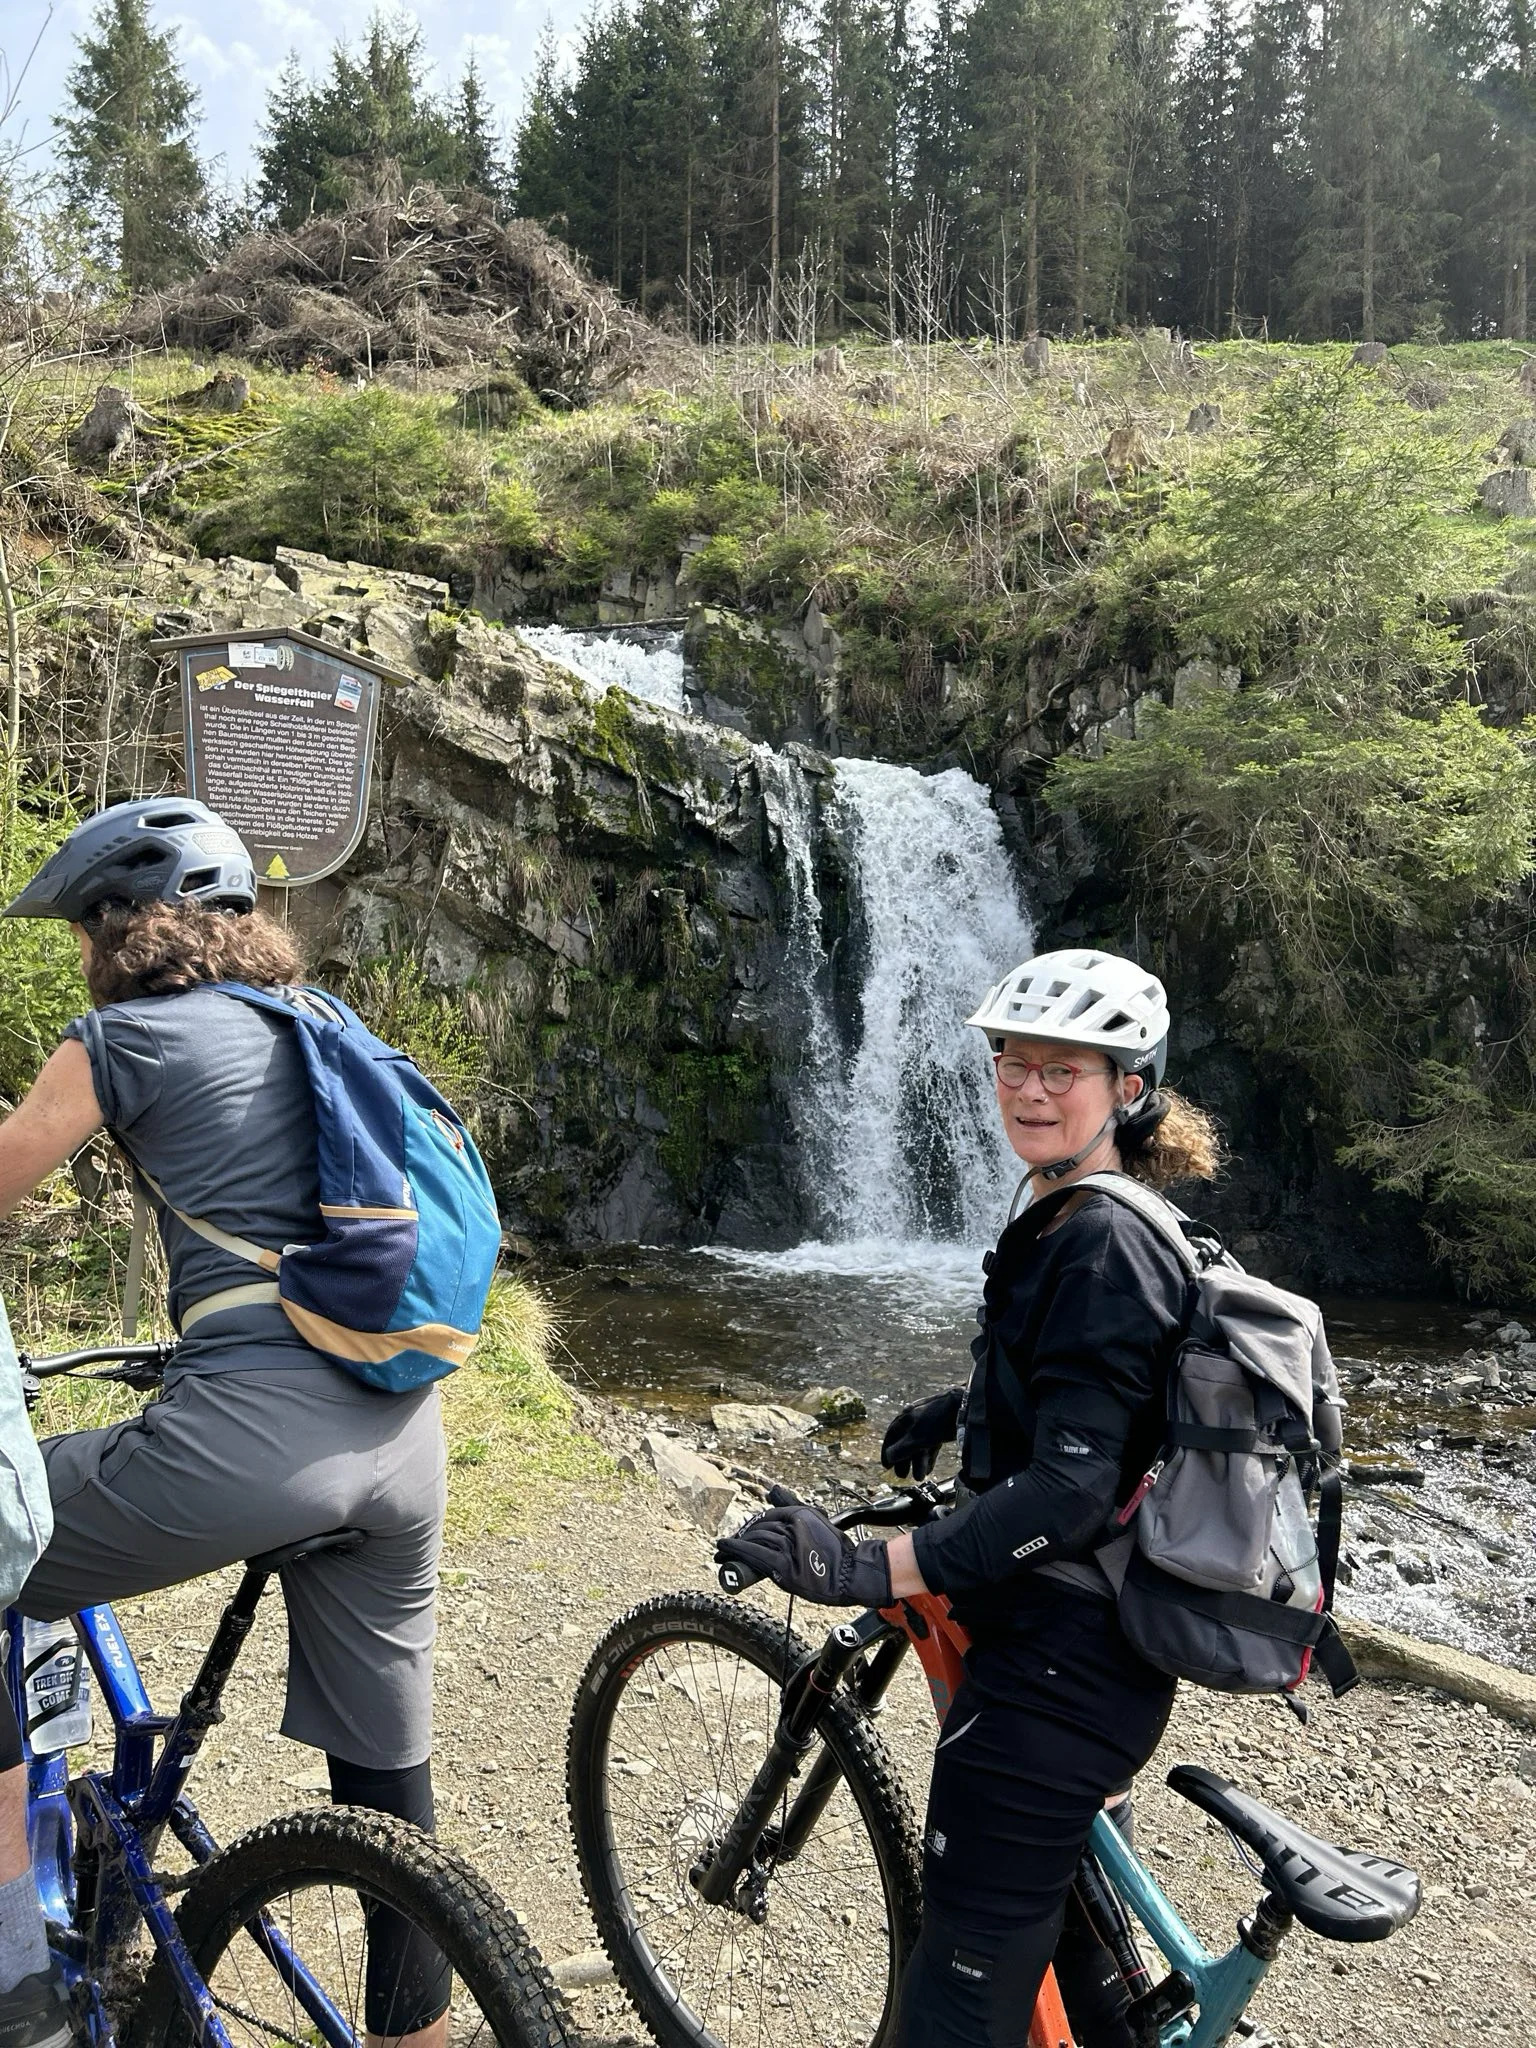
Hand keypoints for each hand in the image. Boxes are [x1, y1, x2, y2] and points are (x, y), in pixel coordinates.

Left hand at [715, 1505, 891, 1607]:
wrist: (851, 1574)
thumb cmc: (837, 1553)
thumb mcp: (818, 1522)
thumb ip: (794, 1507)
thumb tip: (773, 1489)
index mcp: (801, 1513)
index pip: (769, 1516)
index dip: (752, 1525)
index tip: (741, 1534)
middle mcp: (793, 1525)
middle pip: (760, 1528)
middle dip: (742, 1536)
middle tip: (728, 1545)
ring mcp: (788, 1545)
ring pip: (755, 1540)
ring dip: (736, 1544)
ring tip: (723, 1551)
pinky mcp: (784, 1564)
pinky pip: (754, 1554)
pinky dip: (736, 1551)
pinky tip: (723, 1551)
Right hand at [881, 1386, 963, 1478]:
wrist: (966, 1406)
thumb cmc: (938, 1419)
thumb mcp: (918, 1437)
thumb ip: (903, 1448)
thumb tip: (889, 1457)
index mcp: (907, 1416)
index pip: (893, 1435)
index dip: (888, 1451)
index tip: (887, 1466)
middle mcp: (916, 1418)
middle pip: (906, 1442)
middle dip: (904, 1460)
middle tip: (902, 1476)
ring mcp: (930, 1423)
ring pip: (920, 1444)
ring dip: (918, 1462)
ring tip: (918, 1478)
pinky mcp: (943, 1428)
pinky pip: (931, 1444)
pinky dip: (929, 1457)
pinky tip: (929, 1469)